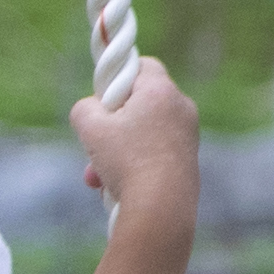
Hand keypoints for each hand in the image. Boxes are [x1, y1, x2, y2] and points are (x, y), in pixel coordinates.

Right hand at [71, 56, 200, 213]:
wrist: (161, 209)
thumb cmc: (126, 162)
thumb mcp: (89, 127)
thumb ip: (85, 107)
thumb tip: (92, 110)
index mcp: (162, 91)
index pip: (141, 64)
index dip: (118, 76)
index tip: (104, 99)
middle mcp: (182, 108)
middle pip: (141, 102)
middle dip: (113, 122)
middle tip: (96, 140)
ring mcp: (189, 136)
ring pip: (144, 132)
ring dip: (118, 149)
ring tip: (98, 174)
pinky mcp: (188, 161)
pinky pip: (154, 153)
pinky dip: (134, 165)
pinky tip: (116, 187)